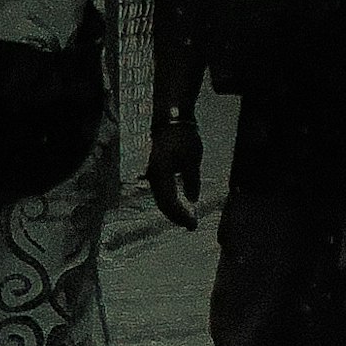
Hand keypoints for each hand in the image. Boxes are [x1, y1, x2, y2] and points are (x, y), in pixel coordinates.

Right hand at [146, 103, 203, 228]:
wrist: (170, 119)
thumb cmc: (183, 136)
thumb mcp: (192, 158)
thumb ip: (191, 180)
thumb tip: (192, 200)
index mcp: (161, 174)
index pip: (169, 202)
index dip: (180, 215)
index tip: (193, 224)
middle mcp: (153, 176)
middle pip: (163, 203)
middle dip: (176, 216)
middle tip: (191, 226)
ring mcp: (152, 174)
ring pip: (160, 198)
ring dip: (172, 210)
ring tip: (186, 219)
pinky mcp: (155, 170)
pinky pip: (161, 191)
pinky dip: (170, 201)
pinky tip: (180, 205)